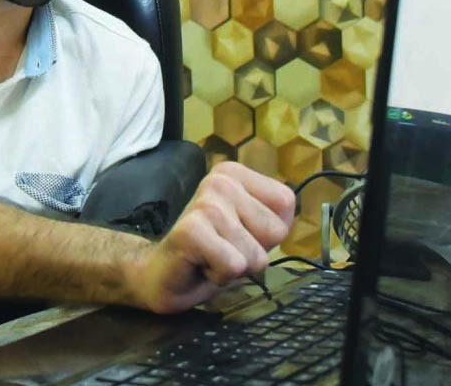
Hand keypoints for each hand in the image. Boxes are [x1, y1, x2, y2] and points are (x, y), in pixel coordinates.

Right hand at [132, 162, 294, 313]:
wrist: (161, 273)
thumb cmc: (210, 252)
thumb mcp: (249, 230)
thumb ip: (273, 218)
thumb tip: (290, 218)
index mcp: (234, 173)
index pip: (286, 203)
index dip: (269, 232)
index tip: (241, 234)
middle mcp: (220, 181)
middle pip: (275, 231)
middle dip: (254, 251)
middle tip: (224, 248)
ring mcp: (206, 204)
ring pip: (256, 254)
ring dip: (235, 267)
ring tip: (211, 257)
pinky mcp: (192, 230)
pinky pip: (234, 265)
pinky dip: (221, 276)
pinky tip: (202, 266)